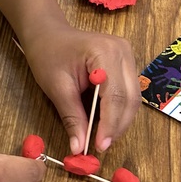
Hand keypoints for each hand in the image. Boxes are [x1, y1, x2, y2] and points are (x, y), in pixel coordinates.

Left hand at [21, 23, 139, 154]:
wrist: (48, 34)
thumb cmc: (48, 54)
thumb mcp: (56, 87)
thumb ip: (72, 117)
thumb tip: (79, 148)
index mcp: (105, 52)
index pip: (115, 95)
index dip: (110, 124)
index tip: (100, 146)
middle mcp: (123, 52)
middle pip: (130, 98)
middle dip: (117, 126)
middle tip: (101, 147)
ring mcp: (128, 56)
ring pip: (132, 98)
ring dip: (120, 121)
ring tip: (102, 138)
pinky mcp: (126, 64)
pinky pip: (128, 93)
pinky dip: (118, 111)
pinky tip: (105, 124)